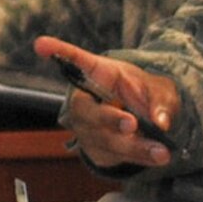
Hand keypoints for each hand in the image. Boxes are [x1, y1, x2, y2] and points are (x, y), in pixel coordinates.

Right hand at [37, 35, 179, 167]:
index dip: (59, 52)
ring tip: (162, 152)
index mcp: (98, 74)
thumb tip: (160, 121)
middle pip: (85, 111)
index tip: (41, 44)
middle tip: (132, 124)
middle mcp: (86, 101)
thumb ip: (160, 102)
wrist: (148, 122)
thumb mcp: (159, 90)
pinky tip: (157, 157)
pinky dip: (139, 158)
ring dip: (133, 147)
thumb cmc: (146, 95)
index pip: (76, 60)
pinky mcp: (96, 149)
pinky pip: (115, 156)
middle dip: (109, 119)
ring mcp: (87, 128)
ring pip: (103, 139)